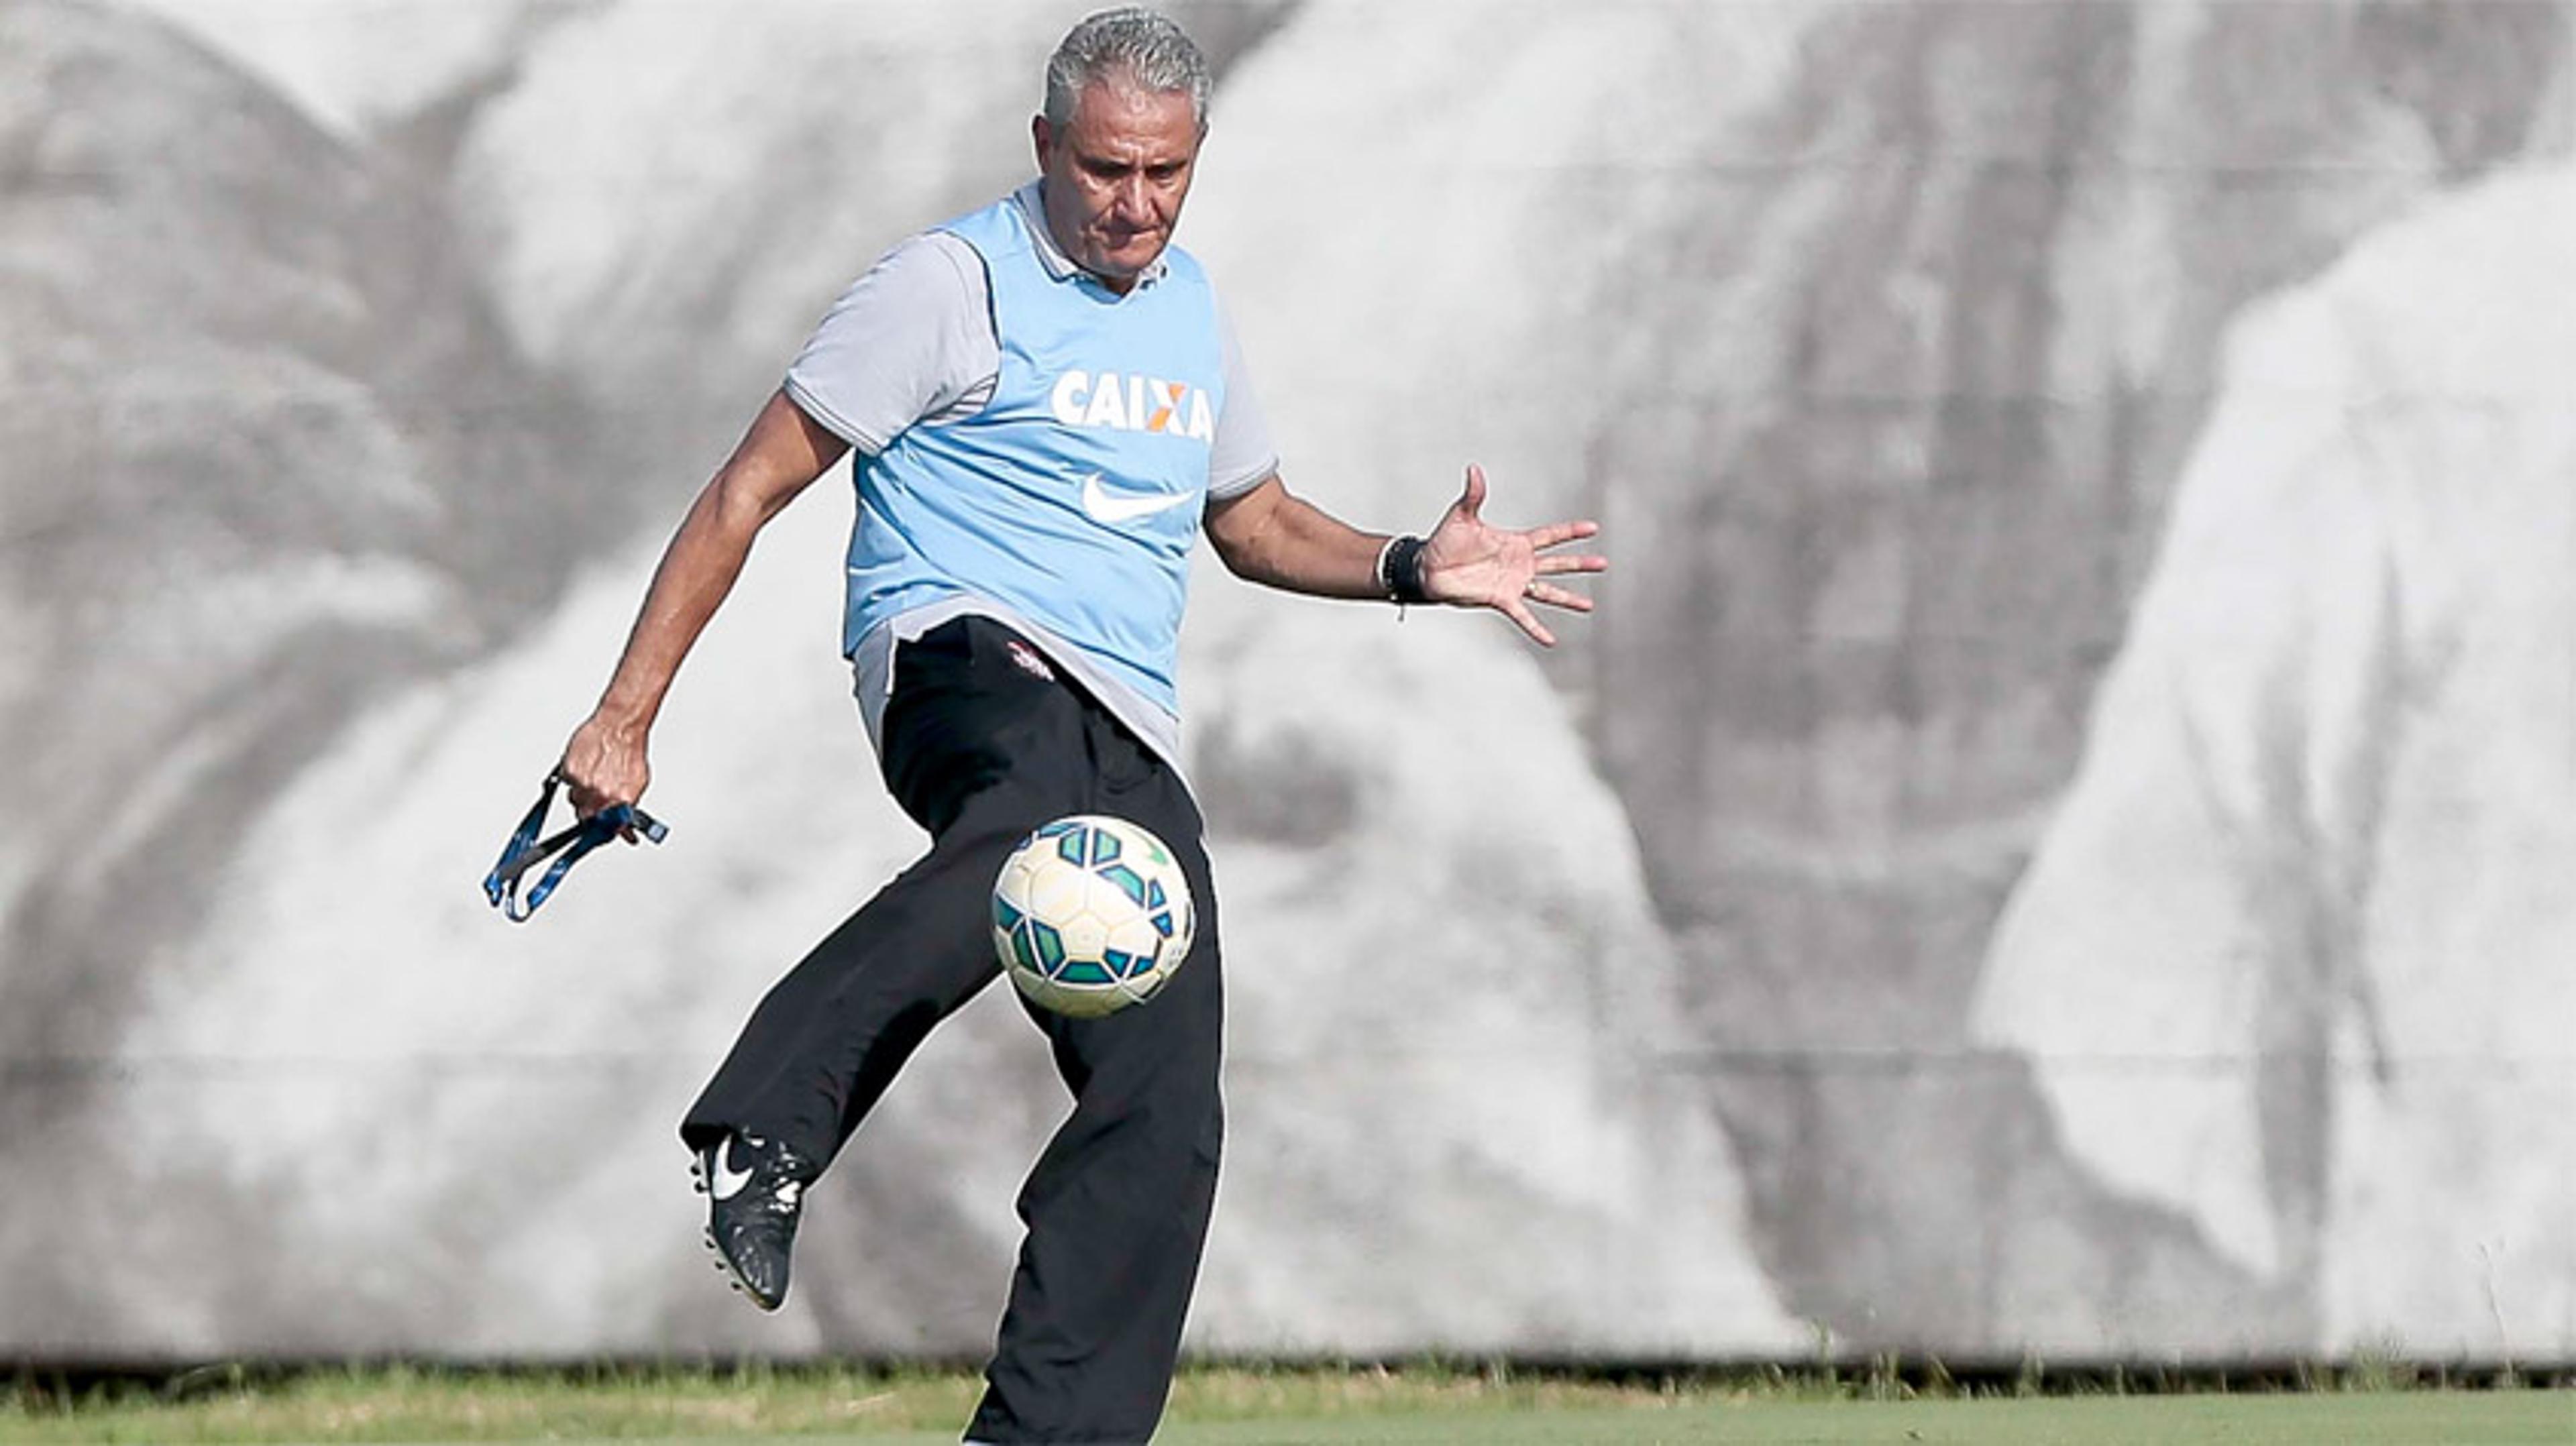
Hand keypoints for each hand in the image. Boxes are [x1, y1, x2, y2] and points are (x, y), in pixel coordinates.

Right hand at [557, 712, 651, 838]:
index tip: (600, 836)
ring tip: (595, 777)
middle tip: (596, 801)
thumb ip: (630, 810)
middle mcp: (602, 794)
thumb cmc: (630, 751)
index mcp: (621, 800)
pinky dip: (574, 779)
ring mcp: (584, 783)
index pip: (607, 831)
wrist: (620, 725)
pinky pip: (567, 784)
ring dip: (583, 795)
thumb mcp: (638, 784)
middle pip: (586, 819)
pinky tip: (587, 767)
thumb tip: (627, 831)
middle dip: (591, 815)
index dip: (602, 835)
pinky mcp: (569, 771)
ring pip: (575, 801)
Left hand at [1419, 464, 1606, 646]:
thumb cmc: (1445, 541)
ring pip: (1547, 592)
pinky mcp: (1501, 600)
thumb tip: (1473, 469)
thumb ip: (1474, 495)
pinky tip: (1550, 640)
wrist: (1429, 568)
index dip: (1571, 532)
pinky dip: (1536, 628)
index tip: (1593, 528)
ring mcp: (1513, 583)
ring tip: (1589, 606)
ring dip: (1568, 599)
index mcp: (1515, 542)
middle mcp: (1519, 564)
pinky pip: (1523, 616)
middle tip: (1603, 564)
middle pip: (1557, 563)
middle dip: (1580, 563)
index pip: (1550, 536)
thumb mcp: (1461, 516)